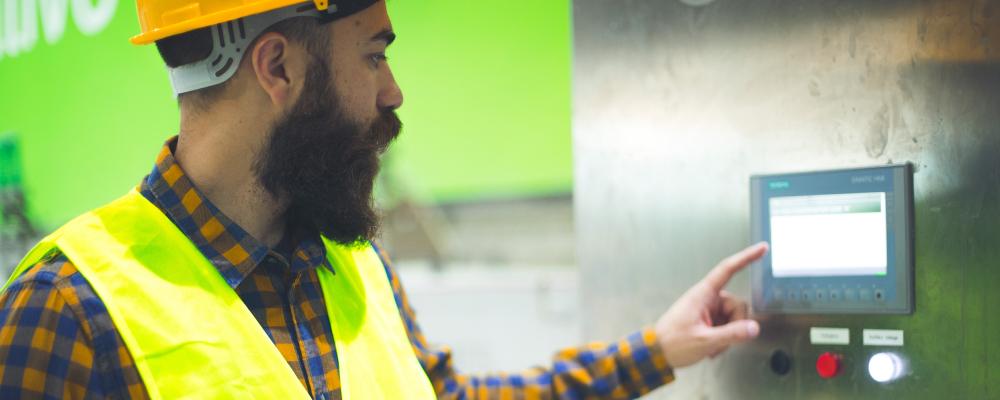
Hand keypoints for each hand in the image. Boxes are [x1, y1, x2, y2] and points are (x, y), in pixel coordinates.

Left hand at [654, 242, 767, 367]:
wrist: (657, 354)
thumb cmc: (673, 342)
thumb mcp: (705, 340)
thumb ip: (732, 334)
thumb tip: (754, 328)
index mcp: (703, 294)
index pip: (728, 270)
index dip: (746, 257)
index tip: (762, 248)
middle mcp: (707, 298)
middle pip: (738, 305)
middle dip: (736, 326)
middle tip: (722, 342)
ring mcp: (708, 310)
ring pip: (734, 319)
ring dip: (728, 335)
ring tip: (712, 347)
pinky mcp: (708, 320)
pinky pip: (727, 326)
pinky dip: (724, 338)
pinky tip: (712, 348)